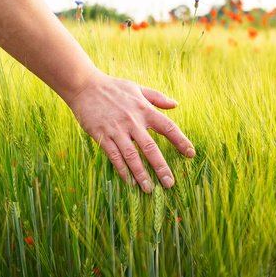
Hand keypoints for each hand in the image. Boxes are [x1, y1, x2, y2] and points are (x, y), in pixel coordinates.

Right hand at [68, 71, 195, 192]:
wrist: (85, 86)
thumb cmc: (113, 87)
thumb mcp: (137, 88)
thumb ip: (157, 97)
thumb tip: (176, 104)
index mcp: (144, 109)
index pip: (168, 127)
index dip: (180, 141)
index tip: (190, 154)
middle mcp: (132, 121)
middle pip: (150, 147)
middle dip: (161, 167)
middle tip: (169, 183)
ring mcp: (117, 130)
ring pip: (132, 156)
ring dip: (141, 174)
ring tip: (149, 189)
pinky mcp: (102, 136)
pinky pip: (114, 156)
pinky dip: (122, 169)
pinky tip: (129, 181)